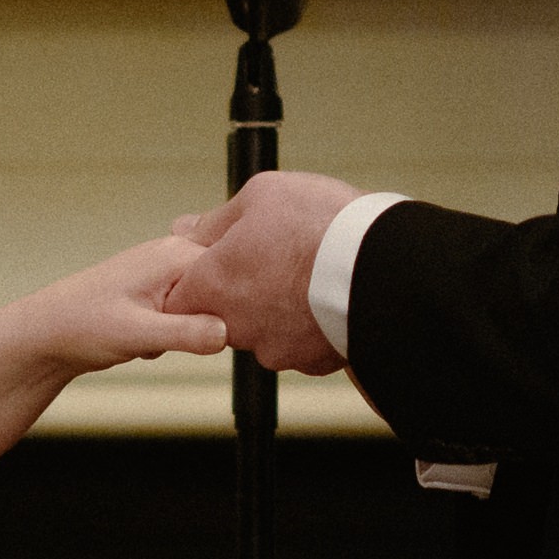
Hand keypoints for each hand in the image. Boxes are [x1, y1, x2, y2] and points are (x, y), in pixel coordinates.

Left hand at [12, 237, 233, 376]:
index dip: (232, 307)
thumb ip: (187, 332)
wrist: (46, 334)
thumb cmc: (82, 326)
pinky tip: (146, 340)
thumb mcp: (139, 333)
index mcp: (176, 254)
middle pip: (223, 292)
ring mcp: (166, 273)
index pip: (235, 273)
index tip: (210, 332)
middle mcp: (174, 255)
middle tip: (166, 334)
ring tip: (149, 337)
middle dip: (205, 322)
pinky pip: (187, 317)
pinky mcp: (159, 292)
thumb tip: (228, 333)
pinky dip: (171, 336)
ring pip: (205, 309)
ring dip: (185, 332)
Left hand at [161, 172, 361, 374]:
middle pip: (223, 316)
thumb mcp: (260, 196)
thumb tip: (186, 228)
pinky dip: (309, 326)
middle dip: (243, 293)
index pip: (179, 299)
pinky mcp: (309, 361)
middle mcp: (237, 325)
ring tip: (307, 276)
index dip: (197, 281)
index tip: (223, 264)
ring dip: (277, 310)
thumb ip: (216, 220)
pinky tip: (326, 298)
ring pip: (263, 331)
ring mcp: (273, 348)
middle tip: (275, 262)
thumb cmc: (319, 223)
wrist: (379, 264)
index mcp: (213, 284)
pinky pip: (300, 344)